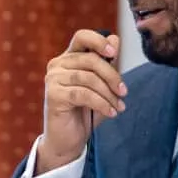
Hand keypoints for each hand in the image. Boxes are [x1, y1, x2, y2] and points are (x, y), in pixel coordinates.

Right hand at [35, 29, 126, 174]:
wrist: (68, 140)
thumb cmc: (85, 111)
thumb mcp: (101, 85)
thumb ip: (107, 63)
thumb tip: (115, 37)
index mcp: (68, 58)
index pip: (82, 36)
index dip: (99, 41)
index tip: (114, 53)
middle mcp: (57, 64)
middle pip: (91, 60)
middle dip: (112, 76)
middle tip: (124, 92)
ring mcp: (53, 79)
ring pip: (89, 78)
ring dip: (108, 94)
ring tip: (118, 107)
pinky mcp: (53, 95)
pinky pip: (83, 94)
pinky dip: (101, 104)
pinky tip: (111, 113)